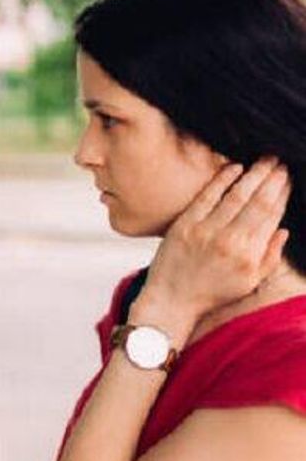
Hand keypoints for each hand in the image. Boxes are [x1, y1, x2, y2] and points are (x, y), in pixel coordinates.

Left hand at [137, 156, 291, 344]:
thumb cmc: (212, 292)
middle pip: (258, 202)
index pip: (271, 216)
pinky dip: (222, 180)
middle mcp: (230, 241)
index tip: (289, 179)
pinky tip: (235, 167)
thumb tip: (283, 230)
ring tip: (266, 160)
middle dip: (273, 179)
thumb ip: (270, 256)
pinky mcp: (185, 225)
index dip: (283, 194)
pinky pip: (207, 196)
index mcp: (249, 255)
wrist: (172, 300)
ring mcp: (206, 231)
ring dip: (254, 175)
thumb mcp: (249, 281)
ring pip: (236, 196)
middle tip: (282, 162)